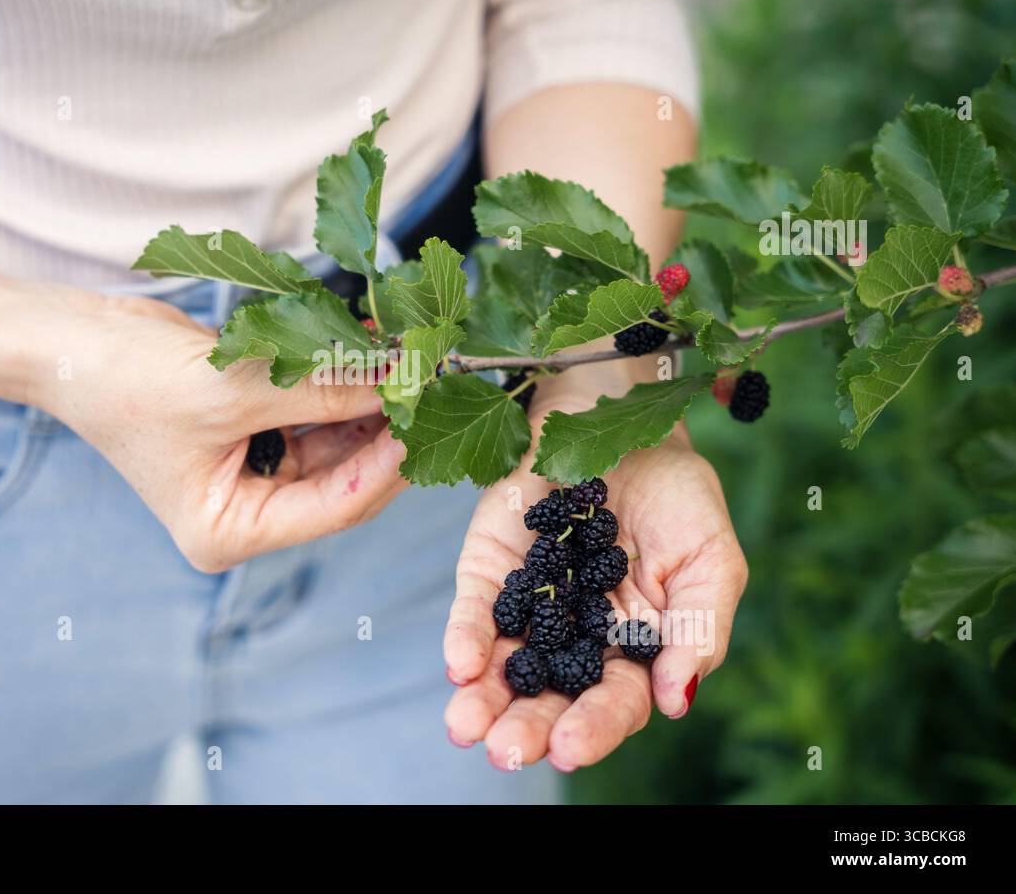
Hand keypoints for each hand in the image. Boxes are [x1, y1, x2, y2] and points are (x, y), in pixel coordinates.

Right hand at [35, 290, 407, 571]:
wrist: (70, 340)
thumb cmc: (126, 381)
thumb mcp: (230, 391)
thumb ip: (321, 388)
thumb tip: (403, 377)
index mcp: (231, 530)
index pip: (336, 505)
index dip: (389, 460)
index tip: (430, 412)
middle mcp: (247, 507)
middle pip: (344, 474)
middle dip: (386, 425)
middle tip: (433, 378)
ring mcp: (253, 467)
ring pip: (337, 438)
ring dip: (370, 395)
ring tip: (411, 354)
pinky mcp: (256, 427)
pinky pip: (316, 408)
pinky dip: (342, 377)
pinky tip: (374, 344)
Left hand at [442, 378, 746, 769]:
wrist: (623, 417)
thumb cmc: (677, 493)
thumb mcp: (710, 558)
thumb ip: (698, 632)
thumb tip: (675, 703)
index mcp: (633, 647)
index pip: (613, 700)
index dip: (593, 726)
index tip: (569, 747)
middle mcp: (575, 635)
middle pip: (549, 695)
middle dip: (527, 726)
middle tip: (507, 752)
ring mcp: (529, 604)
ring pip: (503, 665)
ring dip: (483, 699)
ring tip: (466, 727)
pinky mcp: (490, 568)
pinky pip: (475, 609)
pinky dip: (466, 637)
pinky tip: (460, 664)